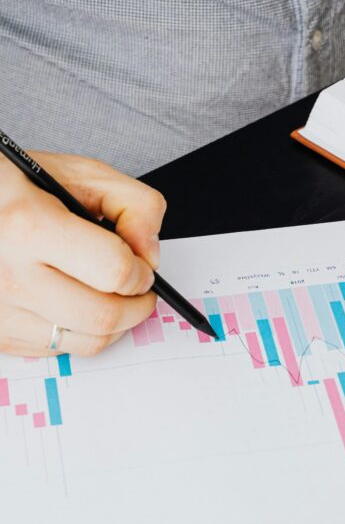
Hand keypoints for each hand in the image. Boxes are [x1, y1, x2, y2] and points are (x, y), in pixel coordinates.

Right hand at [0, 152, 165, 356]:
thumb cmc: (15, 188)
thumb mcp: (78, 173)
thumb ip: (133, 204)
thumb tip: (150, 255)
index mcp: (29, 226)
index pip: (113, 270)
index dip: (141, 272)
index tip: (143, 268)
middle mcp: (10, 275)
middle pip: (102, 316)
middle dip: (137, 306)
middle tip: (139, 290)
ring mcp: (0, 311)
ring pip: (84, 343)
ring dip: (113, 325)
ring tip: (111, 296)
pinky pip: (58, 350)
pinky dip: (79, 332)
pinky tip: (74, 302)